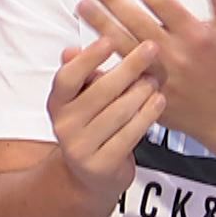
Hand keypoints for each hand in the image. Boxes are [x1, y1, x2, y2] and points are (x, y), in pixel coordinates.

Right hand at [46, 36, 164, 196]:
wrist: (89, 177)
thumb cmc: (91, 128)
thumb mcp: (80, 101)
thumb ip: (81, 76)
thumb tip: (71, 50)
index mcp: (57, 104)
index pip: (67, 77)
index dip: (88, 58)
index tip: (109, 39)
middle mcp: (64, 126)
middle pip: (100, 91)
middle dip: (129, 67)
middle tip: (150, 50)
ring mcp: (82, 148)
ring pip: (119, 112)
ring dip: (142, 91)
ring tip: (155, 78)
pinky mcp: (102, 165)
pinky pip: (130, 134)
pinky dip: (148, 115)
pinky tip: (158, 101)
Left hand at [76, 0, 215, 147]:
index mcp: (195, 34)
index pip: (160, 1)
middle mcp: (174, 54)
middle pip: (135, 21)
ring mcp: (159, 76)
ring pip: (123, 46)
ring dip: (100, 24)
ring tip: (82, 5)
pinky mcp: (148, 93)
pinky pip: (119, 76)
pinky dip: (101, 63)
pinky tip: (82, 48)